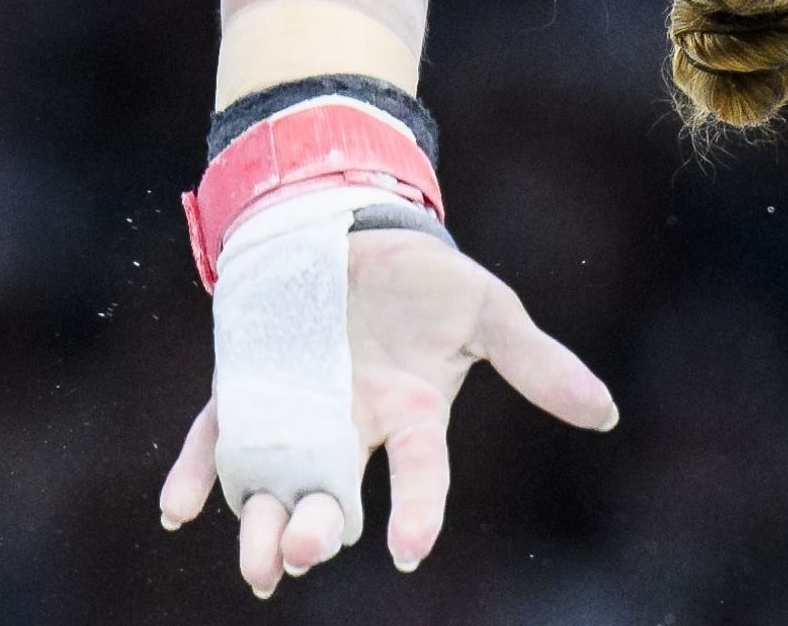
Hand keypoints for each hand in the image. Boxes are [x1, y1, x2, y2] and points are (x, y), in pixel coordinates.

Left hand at [158, 223, 615, 596]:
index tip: (410, 552)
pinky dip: (193, 475)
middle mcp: (349, 429)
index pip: (420, 476)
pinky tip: (179, 507)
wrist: (352, 225)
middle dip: (317, 532)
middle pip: (332, 499)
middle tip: (305, 549)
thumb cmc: (426, 274)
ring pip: (272, 486)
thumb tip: (608, 414)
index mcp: (411, 416)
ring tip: (259, 562)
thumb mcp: (488, 312)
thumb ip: (538, 364)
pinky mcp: (244, 388)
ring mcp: (293, 411)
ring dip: (260, 527)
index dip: (417, 514)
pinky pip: (213, 438)